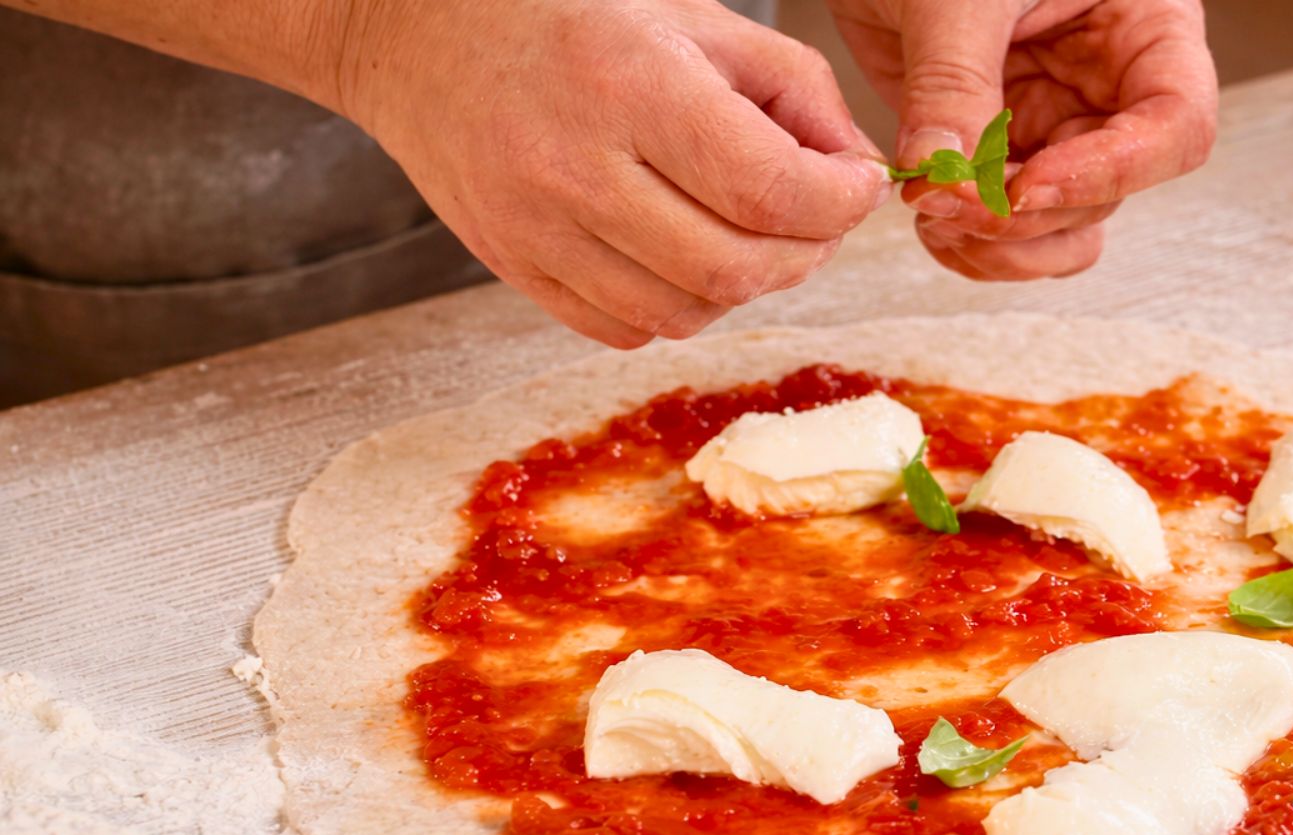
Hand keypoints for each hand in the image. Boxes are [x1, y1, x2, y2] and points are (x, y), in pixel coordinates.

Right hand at [331, 0, 890, 347]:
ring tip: (752, 234)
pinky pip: (628, 329)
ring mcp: (538, 229)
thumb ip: (794, 90)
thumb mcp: (695, 18)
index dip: (838, 203)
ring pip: (686, 312)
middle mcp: (578, 165)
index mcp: (632, 84)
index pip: (768, 188)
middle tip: (815, 220)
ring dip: (746, 286)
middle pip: (735, 267)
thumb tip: (856, 171)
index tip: (857, 186)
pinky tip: (683, 255)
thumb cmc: (571, 19)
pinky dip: (680, 306)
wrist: (419, 39)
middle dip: (805, 253)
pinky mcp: (516, 269)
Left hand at [827, 0, 1215, 280]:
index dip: (1112, 170)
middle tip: (949, 204)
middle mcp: (1109, 86)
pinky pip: (1009, 224)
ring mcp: (1054, 121)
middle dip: (1028, 212)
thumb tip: (945, 174)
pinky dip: (973, 243)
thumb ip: (955, 81)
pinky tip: (932, 226)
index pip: (1175, 125)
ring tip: (936, 219)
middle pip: (1109, 190)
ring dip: (1004, 244)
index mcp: (1143, 28)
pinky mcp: (998, 148)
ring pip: (1063, 224)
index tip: (1027, 186)